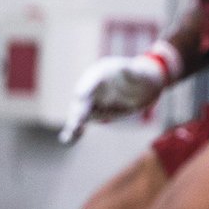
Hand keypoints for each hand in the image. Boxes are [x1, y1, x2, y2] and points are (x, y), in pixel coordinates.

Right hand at [59, 41, 179, 144]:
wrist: (141, 87)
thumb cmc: (139, 76)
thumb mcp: (140, 74)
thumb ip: (133, 73)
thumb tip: (128, 69)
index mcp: (102, 72)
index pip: (93, 80)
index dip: (86, 87)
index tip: (80, 95)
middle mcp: (92, 87)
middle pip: (84, 99)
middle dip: (79, 109)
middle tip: (75, 119)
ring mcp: (91, 101)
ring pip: (79, 112)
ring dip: (74, 122)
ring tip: (71, 132)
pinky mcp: (93, 113)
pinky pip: (82, 122)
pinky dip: (75, 131)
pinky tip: (67, 138)